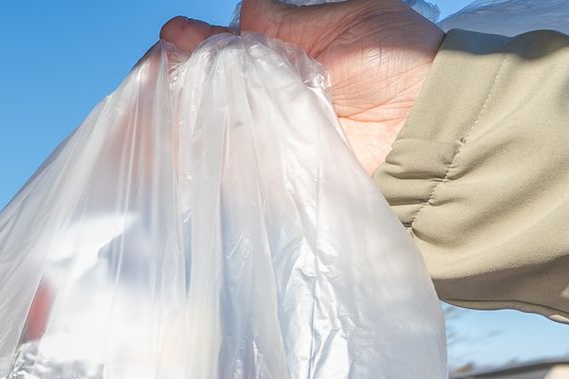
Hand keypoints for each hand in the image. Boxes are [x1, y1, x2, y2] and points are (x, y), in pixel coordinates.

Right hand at [160, 0, 442, 173]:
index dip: (195, 41)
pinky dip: (190, 158)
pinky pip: (221, 166)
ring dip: (172, 120)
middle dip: (173, 80)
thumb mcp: (344, 21)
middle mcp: (269, 94)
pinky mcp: (268, 173)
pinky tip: (161, 147)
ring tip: (143, 112)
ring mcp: (265, 135)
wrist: (425, 121)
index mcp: (283, 52)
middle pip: (206, 88)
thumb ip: (287, 21)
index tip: (172, 35)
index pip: (226, 46)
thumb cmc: (397, 61)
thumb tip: (242, 8)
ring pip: (204, 126)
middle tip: (148, 75)